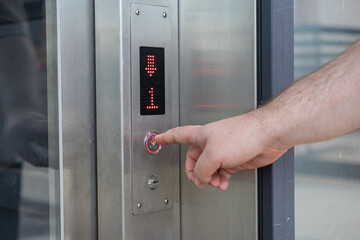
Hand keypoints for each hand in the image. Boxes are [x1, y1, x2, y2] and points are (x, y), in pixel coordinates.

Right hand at [156, 110, 287, 189]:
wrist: (267, 136)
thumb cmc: (244, 134)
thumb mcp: (214, 154)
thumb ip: (202, 169)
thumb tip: (199, 178)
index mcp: (201, 136)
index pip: (177, 135)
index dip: (165, 138)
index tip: (157, 139)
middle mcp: (210, 142)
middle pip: (193, 159)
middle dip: (195, 172)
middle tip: (199, 180)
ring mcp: (223, 151)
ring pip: (208, 168)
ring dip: (209, 178)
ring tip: (215, 183)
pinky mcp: (234, 159)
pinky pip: (221, 172)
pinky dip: (220, 179)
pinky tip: (223, 183)